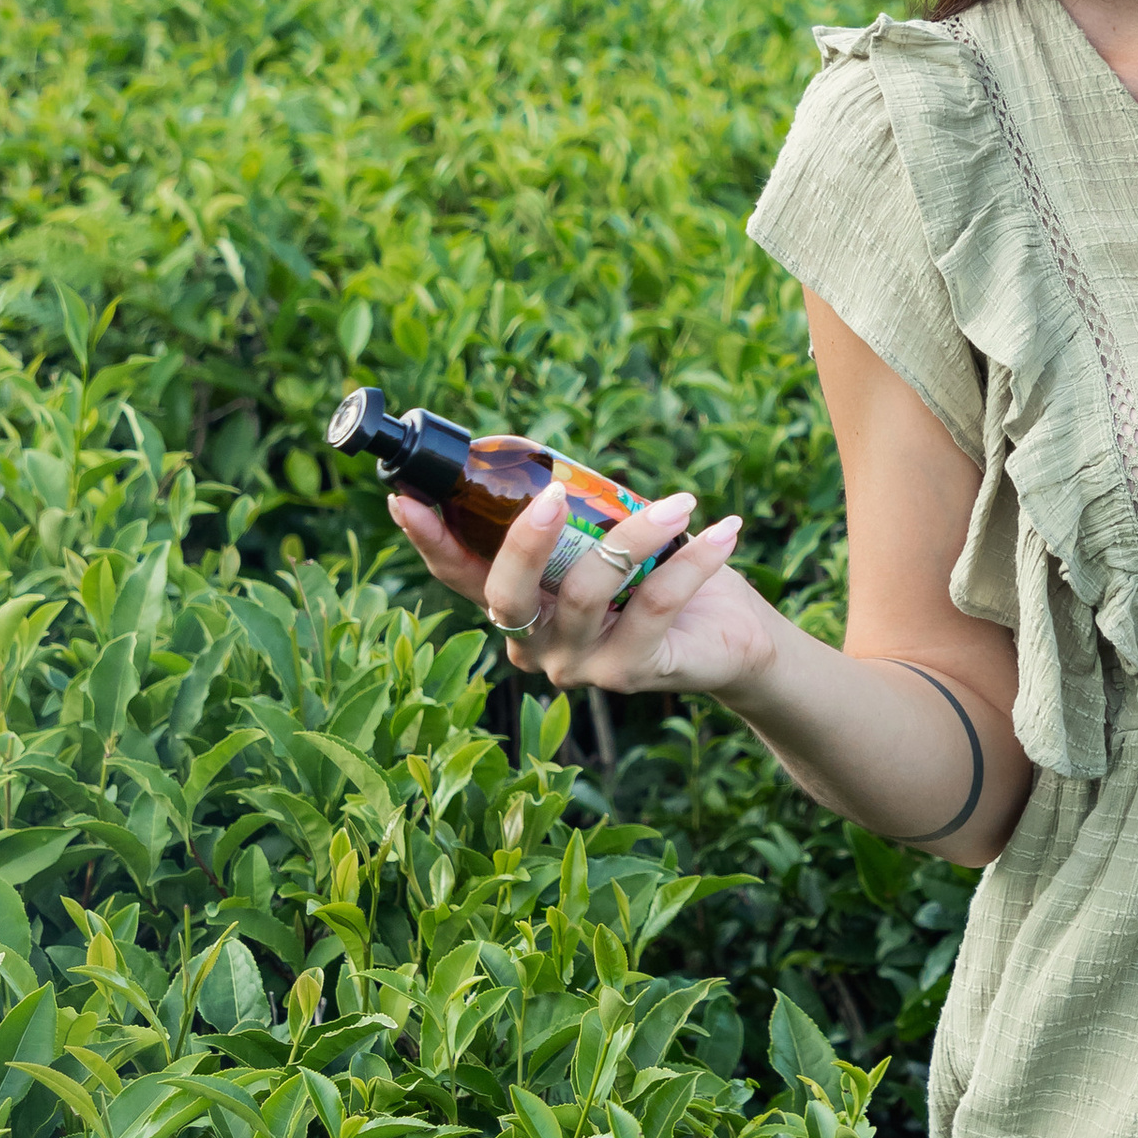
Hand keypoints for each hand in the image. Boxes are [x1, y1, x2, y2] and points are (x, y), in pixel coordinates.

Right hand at [388, 482, 779, 701]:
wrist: (731, 639)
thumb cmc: (662, 579)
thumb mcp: (612, 544)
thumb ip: (581, 516)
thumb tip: (556, 465)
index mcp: (521, 606)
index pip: (461, 576)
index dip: (430, 541)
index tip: (405, 498)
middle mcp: (536, 643)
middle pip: (506, 596)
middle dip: (524, 542)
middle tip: (555, 495)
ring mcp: (578, 664)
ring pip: (587, 593)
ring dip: (637, 536)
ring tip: (682, 502)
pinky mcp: (629, 673)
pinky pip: (655, 605)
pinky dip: (693, 561)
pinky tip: (724, 530)